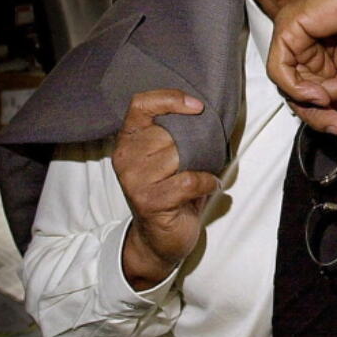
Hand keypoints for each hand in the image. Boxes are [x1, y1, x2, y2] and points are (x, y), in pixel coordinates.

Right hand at [113, 89, 219, 289]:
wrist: (159, 238)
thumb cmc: (169, 190)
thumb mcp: (168, 155)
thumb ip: (175, 132)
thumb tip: (205, 110)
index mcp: (128, 139)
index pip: (140, 104)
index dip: (170, 98)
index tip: (198, 106)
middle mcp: (125, 157)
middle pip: (166, 131)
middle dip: (193, 141)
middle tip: (203, 153)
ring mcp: (134, 180)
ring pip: (177, 155)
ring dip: (200, 163)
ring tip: (204, 171)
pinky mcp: (148, 201)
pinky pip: (187, 181)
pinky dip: (206, 182)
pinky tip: (211, 185)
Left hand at [267, 0, 336, 134]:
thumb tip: (332, 113)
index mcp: (323, 54)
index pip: (311, 94)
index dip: (325, 115)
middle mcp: (305, 45)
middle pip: (297, 93)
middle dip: (318, 114)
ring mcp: (296, 35)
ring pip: (287, 85)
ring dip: (311, 102)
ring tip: (336, 98)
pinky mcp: (290, 27)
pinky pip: (280, 69)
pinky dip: (297, 88)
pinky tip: (319, 92)